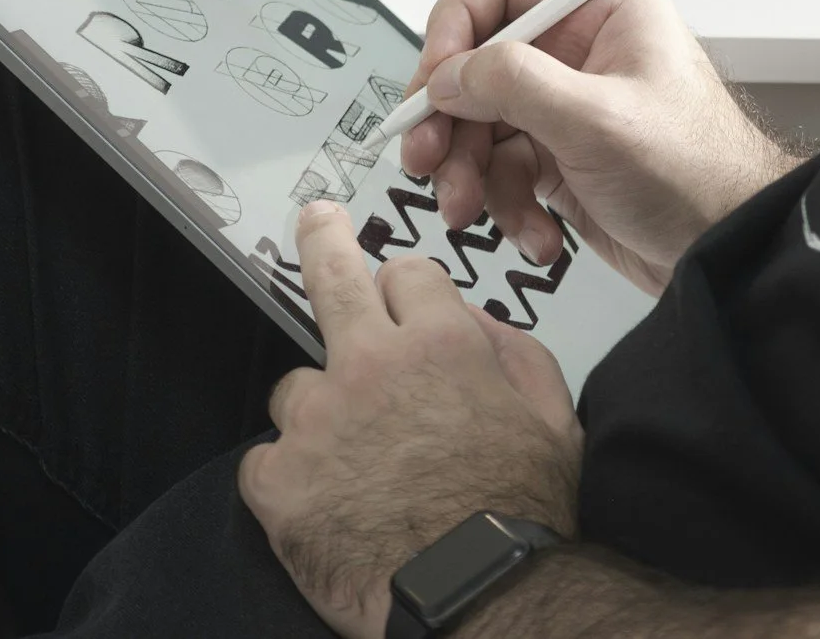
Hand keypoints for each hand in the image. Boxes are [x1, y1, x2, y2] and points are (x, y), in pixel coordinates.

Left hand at [239, 202, 582, 638]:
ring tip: (354, 465)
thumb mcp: (552, 418)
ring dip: (320, 412)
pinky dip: (290, 480)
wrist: (477, 597)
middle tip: (315, 221)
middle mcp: (370, 364)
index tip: (400, 301)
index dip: (406, 291)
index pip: (406, 273)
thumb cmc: (521, 517)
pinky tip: (325, 508)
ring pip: (297, 387)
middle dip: (323, 239)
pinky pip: (267, 459)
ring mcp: (317, 420)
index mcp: (441, 343)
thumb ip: (515, 352)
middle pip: (330, 275)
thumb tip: (473, 317)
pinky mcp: (277, 479)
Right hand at [400, 0, 799, 296]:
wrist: (726, 252)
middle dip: (448, 117)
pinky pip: (498, 166)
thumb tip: (449, 74)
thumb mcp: (597, 120)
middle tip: (428, 157)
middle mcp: (578, 44)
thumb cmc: (698, 173)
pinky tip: (533, 232)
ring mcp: (564, 100)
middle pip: (475, 58)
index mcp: (601, 4)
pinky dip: (503, 203)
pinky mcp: (556, 152)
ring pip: (477, 120)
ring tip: (472, 210)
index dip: (455, 25)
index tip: (435, 80)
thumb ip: (514, 84)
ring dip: (467, 171)